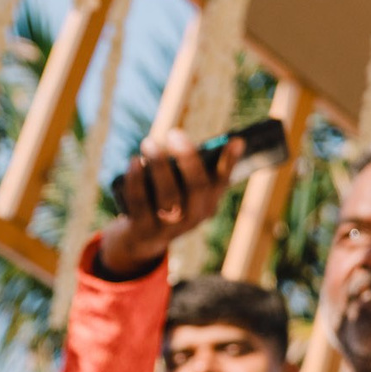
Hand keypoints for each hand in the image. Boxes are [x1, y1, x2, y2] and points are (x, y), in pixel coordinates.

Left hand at [95, 128, 239, 274]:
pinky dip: (136, 180)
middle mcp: (194, 217)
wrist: (143, 238)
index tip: (236, 140)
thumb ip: (188, 165)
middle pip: (197, 188)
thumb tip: (183, 140)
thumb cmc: (165, 198)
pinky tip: (134, 161)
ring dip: (158, 167)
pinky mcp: (144, 230)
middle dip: (187, 159)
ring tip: (148, 143)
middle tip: (174, 133)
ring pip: (168, 197)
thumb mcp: (180, 186)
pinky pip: (140, 204)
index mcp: (208, 202)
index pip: (222, 181)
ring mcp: (170, 227)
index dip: (230, 162)